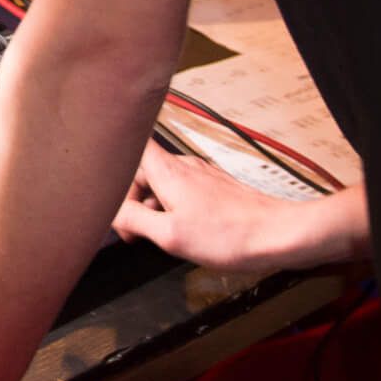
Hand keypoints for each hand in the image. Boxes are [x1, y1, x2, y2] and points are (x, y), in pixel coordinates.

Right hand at [113, 142, 366, 269]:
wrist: (278, 234)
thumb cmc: (230, 236)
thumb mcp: (170, 236)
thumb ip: (134, 219)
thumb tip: (109, 211)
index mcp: (168, 171)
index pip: (129, 145)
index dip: (112, 157)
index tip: (102, 181)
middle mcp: (184, 166)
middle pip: (142, 171)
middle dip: (131, 199)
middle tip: (133, 233)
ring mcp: (202, 175)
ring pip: (163, 183)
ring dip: (153, 206)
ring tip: (160, 236)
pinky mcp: (216, 188)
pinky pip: (183, 191)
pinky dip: (174, 208)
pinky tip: (185, 232)